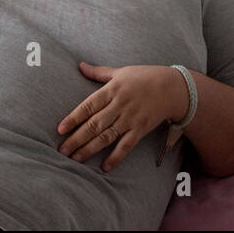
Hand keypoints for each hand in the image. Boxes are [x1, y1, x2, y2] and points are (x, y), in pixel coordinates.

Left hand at [56, 63, 184, 171]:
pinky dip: (116, 156)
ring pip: (106, 136)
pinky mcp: (141, 129)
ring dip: (90, 149)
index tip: (60, 129)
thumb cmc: (145, 77)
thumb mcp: (121, 72)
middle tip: (62, 150)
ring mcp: (130, 118)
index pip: (89, 105)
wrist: (173, 88)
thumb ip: (98, 72)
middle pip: (94, 124)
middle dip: (77, 138)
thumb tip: (79, 65)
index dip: (74, 117)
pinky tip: (104, 167)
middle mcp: (120, 105)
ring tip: (75, 159)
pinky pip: (126, 145)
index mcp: (112, 90)